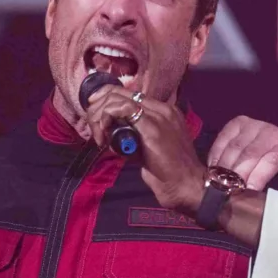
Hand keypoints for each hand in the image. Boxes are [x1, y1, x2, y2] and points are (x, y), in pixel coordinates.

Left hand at [84, 86, 206, 213]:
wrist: (185, 185)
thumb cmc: (167, 172)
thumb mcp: (147, 148)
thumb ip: (133, 136)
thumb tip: (111, 132)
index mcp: (164, 111)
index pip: (128, 94)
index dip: (105, 99)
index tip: (93, 114)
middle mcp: (162, 108)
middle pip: (119, 92)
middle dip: (98, 107)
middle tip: (92, 128)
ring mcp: (158, 115)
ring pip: (117, 99)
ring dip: (99, 116)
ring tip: (98, 137)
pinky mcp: (152, 127)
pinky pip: (122, 109)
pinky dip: (106, 119)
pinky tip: (104, 136)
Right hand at [210, 116, 277, 205]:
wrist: (275, 145)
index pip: (272, 159)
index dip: (258, 175)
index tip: (248, 190)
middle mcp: (271, 130)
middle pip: (248, 155)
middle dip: (236, 177)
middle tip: (227, 194)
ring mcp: (252, 124)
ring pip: (232, 150)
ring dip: (223, 171)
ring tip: (219, 188)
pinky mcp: (236, 123)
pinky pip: (221, 142)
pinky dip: (216, 159)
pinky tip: (216, 175)